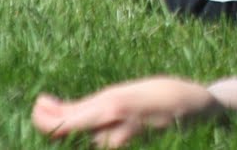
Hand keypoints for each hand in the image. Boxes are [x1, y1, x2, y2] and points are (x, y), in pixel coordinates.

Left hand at [32, 77, 221, 145]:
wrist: (196, 112)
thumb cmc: (160, 94)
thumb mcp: (119, 93)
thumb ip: (81, 107)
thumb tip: (43, 107)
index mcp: (109, 110)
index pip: (59, 127)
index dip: (41, 119)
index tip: (39, 103)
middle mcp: (111, 135)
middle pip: (67, 137)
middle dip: (54, 120)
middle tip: (48, 104)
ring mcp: (120, 147)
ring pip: (84, 142)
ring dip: (76, 127)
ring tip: (81, 110)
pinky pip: (99, 145)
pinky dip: (90, 135)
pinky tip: (98, 124)